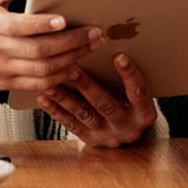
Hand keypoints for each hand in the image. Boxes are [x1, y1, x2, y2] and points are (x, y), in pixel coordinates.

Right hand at [0, 0, 102, 92]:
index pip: (20, 26)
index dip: (44, 24)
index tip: (64, 20)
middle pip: (40, 50)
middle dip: (72, 42)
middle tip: (93, 33)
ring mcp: (3, 70)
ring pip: (43, 70)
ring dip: (72, 60)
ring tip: (90, 47)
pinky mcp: (8, 84)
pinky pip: (39, 84)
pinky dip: (60, 77)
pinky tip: (73, 65)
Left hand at [36, 54, 156, 147]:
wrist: (128, 136)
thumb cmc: (131, 104)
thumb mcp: (136, 95)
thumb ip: (127, 79)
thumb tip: (103, 48)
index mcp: (144, 113)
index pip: (138, 92)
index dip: (130, 75)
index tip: (119, 56)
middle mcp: (127, 127)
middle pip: (105, 104)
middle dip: (87, 85)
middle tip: (71, 68)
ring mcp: (108, 135)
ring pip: (84, 114)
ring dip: (65, 97)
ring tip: (50, 83)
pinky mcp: (90, 140)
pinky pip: (71, 125)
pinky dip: (56, 111)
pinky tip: (44, 98)